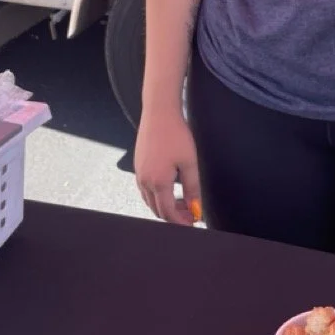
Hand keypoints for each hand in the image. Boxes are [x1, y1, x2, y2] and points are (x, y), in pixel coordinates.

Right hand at [134, 105, 200, 225]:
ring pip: (150, 200)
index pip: (168, 213)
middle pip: (157, 209)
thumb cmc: (175, 134)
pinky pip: (145, 189)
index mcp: (158, 182)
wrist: (159, 113)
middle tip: (190, 212)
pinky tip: (170, 188)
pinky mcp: (138, 166)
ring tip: (183, 201)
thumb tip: (196, 208)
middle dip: (174, 215)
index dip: (181, 221)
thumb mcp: (189, 162)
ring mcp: (139, 173)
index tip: (193, 222)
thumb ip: (192, 188)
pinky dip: (157, 195)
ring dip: (165, 206)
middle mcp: (144, 181)